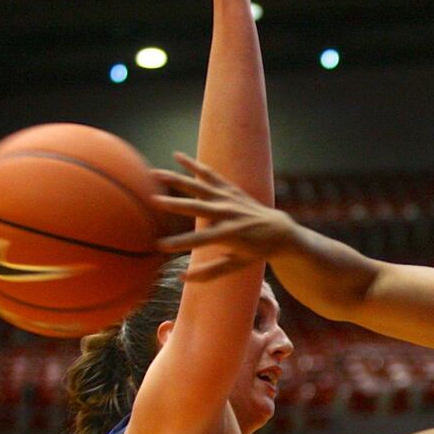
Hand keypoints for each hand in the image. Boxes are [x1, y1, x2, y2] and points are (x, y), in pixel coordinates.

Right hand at [151, 153, 299, 280]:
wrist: (278, 231)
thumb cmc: (255, 252)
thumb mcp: (235, 266)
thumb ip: (209, 273)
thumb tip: (181, 278)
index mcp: (230, 234)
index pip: (200, 240)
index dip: (180, 242)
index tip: (160, 245)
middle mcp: (229, 213)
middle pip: (197, 208)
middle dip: (176, 205)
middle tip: (154, 201)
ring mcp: (229, 198)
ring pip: (199, 186)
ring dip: (178, 179)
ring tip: (156, 173)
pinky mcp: (230, 189)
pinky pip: (210, 175)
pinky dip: (194, 165)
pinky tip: (176, 156)